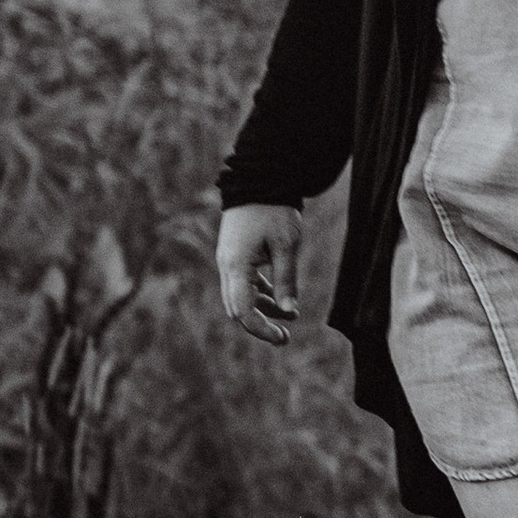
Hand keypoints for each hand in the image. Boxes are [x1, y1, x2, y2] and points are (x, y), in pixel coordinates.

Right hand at [217, 203, 303, 343]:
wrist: (258, 180)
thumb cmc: (274, 210)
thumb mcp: (287, 245)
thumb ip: (286, 280)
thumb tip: (289, 311)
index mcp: (236, 266)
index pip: (242, 310)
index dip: (260, 329)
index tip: (281, 337)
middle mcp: (227, 267)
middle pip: (238, 308)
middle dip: (260, 325)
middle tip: (285, 337)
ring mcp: (229, 261)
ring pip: (241, 297)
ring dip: (263, 310)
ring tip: (290, 318)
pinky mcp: (236, 256)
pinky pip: (245, 284)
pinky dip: (262, 294)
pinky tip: (282, 301)